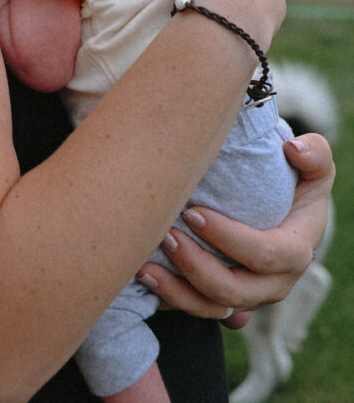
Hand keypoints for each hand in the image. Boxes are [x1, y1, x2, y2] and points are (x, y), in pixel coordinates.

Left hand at [136, 133, 334, 321]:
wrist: (281, 215)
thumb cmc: (294, 185)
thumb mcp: (313, 167)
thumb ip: (314, 154)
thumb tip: (294, 149)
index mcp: (295, 252)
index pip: (264, 255)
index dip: (228, 239)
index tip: (194, 213)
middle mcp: (272, 283)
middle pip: (234, 290)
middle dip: (196, 266)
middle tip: (166, 234)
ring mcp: (246, 296)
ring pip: (211, 309)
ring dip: (176, 291)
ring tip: (146, 266)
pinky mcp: (223, 300)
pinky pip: (195, 311)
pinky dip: (169, 299)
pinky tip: (144, 277)